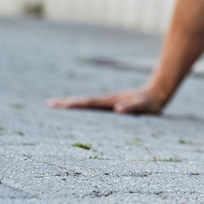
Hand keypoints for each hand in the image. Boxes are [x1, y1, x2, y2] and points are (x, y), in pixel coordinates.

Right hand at [45, 87, 166, 113]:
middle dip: (65, 102)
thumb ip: (132, 107)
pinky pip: (90, 105)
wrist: (156, 93)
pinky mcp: (108, 104)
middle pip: (82, 101)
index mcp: (110, 101)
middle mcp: (106, 100)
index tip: (61, 106)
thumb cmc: (149, 103)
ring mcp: (106, 101)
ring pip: (84, 102)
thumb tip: (117, 109)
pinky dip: (78, 106)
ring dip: (69, 103)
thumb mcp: (143, 106)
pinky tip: (71, 109)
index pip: (89, 103)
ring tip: (53, 105)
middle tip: (47, 104)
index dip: (75, 104)